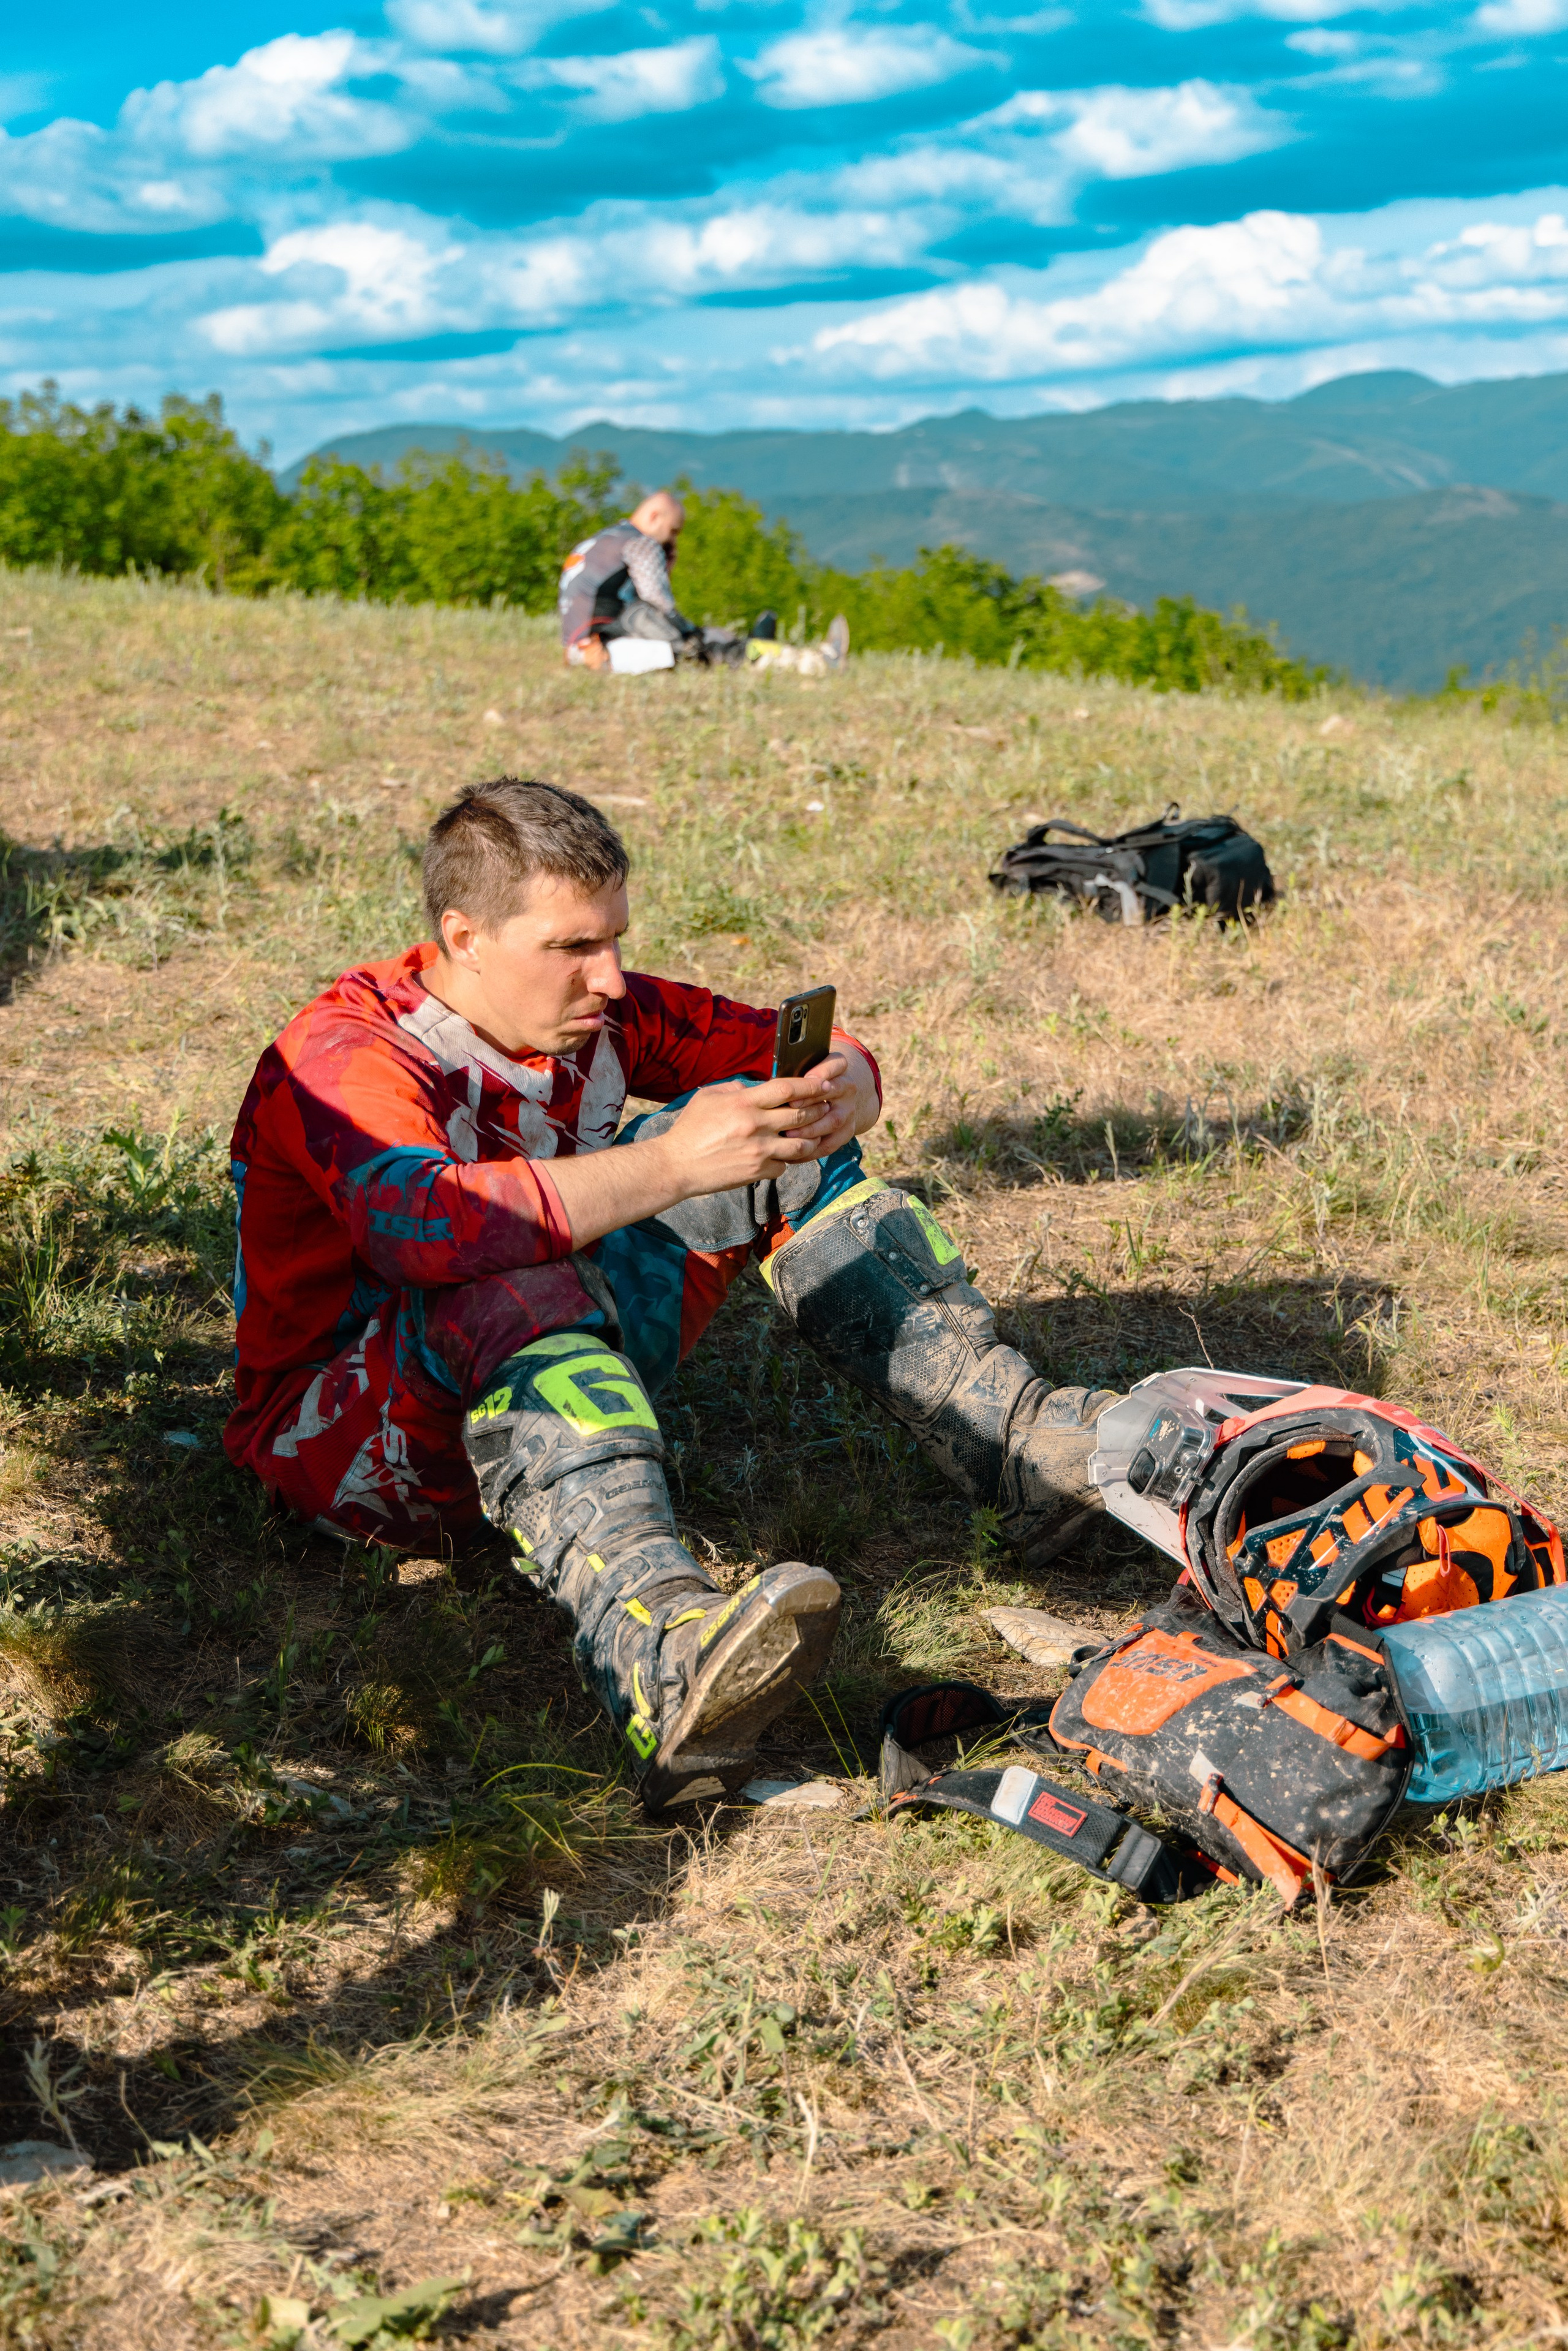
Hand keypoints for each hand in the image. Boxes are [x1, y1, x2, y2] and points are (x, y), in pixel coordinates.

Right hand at [655, 1068, 852, 1196]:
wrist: (678, 1165)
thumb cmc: (691, 1128)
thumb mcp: (709, 1097)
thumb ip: (738, 1089)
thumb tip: (759, 1087)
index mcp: (745, 1103)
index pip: (788, 1089)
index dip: (811, 1086)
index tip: (825, 1084)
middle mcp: (756, 1126)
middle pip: (802, 1116)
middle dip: (819, 1110)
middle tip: (827, 1107)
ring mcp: (759, 1151)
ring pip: (801, 1145)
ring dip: (809, 1139)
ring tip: (811, 1134)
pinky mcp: (757, 1171)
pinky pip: (784, 1165)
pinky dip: (785, 1160)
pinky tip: (780, 1155)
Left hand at [775, 1048, 875, 1158]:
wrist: (837, 1098)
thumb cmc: (810, 1082)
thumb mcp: (805, 1069)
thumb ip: (793, 1071)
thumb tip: (767, 1081)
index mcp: (838, 1068)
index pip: (836, 1064)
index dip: (821, 1072)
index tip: (806, 1077)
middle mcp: (847, 1088)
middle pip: (834, 1092)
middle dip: (811, 1100)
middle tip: (789, 1107)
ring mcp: (849, 1111)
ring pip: (833, 1121)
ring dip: (810, 1129)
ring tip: (787, 1135)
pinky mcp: (847, 1131)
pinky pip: (830, 1144)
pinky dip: (811, 1150)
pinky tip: (791, 1152)